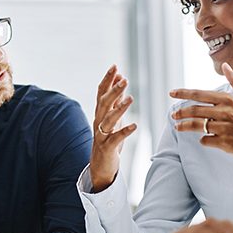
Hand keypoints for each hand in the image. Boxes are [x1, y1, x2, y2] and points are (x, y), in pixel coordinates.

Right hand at [89, 65, 136, 191]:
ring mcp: (101, 134)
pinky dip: (124, 131)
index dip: (107, 80)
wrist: (100, 165)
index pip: (101, 92)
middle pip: (104, 103)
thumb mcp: (113, 118)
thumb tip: (120, 81)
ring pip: (108, 119)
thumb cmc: (108, 140)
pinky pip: (115, 138)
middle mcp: (98, 121)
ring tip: (130, 98)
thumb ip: (116, 101)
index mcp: (100, 113)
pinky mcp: (107, 147)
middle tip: (124, 79)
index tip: (115, 66)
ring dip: (119, 108)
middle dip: (113, 90)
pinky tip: (135, 126)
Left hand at [170, 63, 232, 178]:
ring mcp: (224, 128)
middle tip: (173, 115)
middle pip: (194, 110)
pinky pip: (206, 140)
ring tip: (178, 126)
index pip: (200, 94)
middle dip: (180, 112)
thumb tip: (225, 65)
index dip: (183, 93)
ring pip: (196, 125)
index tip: (172, 93)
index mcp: (230, 100)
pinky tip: (205, 139)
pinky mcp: (225, 143)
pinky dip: (203, 140)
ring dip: (184, 126)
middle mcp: (225, 112)